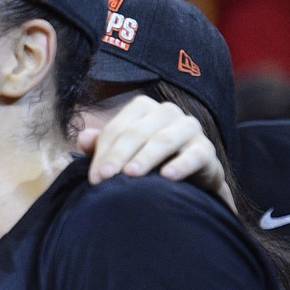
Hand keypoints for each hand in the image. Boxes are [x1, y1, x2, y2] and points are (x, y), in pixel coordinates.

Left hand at [81, 94, 233, 210]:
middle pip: (137, 133)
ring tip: (131, 175)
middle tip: (105, 178)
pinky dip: (181, 165)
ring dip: (146, 157)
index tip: (94, 179)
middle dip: (118, 155)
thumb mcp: (122, 153)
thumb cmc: (146, 162)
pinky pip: (195, 154)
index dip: (103, 153)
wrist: (188, 180)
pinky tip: (167, 176)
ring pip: (164, 140)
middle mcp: (166, 113)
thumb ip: (101, 146)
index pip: (117, 129)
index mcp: (142, 109)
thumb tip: (83, 139)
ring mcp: (189, 128)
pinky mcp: (206, 149)